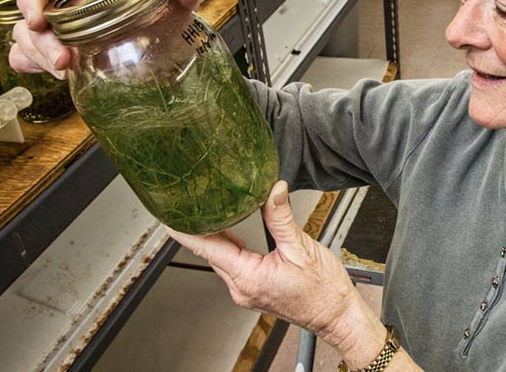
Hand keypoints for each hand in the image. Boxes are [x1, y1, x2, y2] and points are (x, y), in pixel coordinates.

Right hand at [9, 0, 201, 78]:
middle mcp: (62, 4)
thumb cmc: (151, 13)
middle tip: (64, 62)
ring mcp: (54, 30)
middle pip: (29, 17)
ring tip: (68, 73)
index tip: (39, 19)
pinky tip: (57, 75)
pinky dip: (34, 68)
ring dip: (41, 58)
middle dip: (41, 43)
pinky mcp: (53, 52)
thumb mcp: (165, 3)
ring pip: (25, 40)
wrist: (156, 42)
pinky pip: (26, 59)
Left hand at [169, 181, 389, 367]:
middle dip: (199, 226)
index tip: (169, 213)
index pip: (206, 248)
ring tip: (206, 209)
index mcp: (248, 277)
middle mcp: (241, 287)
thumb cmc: (323, 291)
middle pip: (210, 251)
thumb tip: (273, 190)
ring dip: (214, 235)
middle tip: (190, 200)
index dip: (185, 229)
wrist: (336, 314)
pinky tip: (229, 230)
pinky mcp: (252, 289)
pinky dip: (228, 245)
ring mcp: (245, 290)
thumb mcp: (302, 248)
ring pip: (220, 257)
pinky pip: (232, 264)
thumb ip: (281, 218)